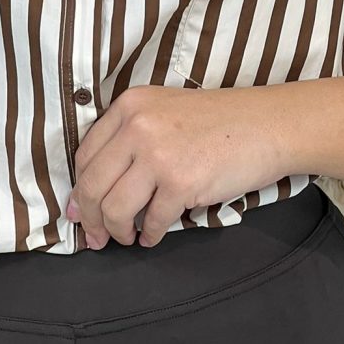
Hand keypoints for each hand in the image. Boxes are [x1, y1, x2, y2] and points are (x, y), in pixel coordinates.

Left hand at [65, 83, 290, 249]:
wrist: (263, 124)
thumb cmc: (215, 122)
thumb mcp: (162, 112)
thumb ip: (127, 140)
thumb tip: (87, 194)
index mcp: (129, 105)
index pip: (85, 155)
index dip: (79, 190)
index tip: (79, 211)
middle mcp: (138, 125)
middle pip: (92, 184)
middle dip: (90, 219)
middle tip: (96, 238)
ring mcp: (158, 154)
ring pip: (114, 208)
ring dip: (118, 231)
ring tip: (129, 235)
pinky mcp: (180, 182)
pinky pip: (151, 222)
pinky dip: (150, 235)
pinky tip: (154, 234)